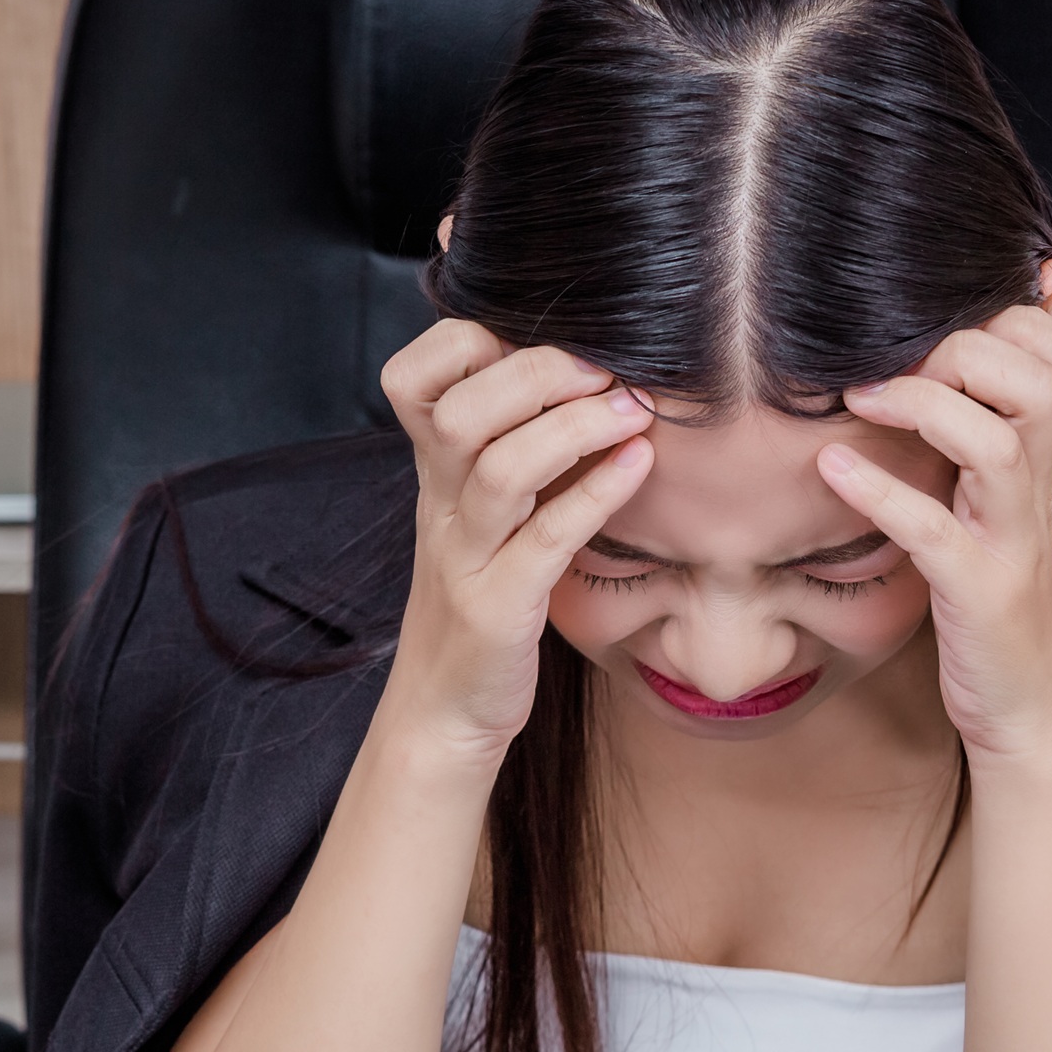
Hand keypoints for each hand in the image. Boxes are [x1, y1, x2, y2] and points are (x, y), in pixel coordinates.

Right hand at [377, 320, 654, 756]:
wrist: (443, 711)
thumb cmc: (482, 601)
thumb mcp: (481, 516)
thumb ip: (508, 449)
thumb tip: (579, 375)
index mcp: (433, 474)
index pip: (412, 376)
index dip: (467, 340)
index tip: (541, 340)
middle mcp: (440, 506)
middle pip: (460, 408)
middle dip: (538, 371)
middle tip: (606, 366)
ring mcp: (466, 558)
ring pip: (500, 466)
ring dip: (575, 425)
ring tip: (635, 409)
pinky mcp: (497, 608)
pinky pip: (546, 539)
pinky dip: (596, 492)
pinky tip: (640, 464)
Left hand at [815, 283, 1051, 760]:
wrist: (1026, 709)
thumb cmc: (993, 599)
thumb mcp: (995, 504)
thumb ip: (980, 432)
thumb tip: (947, 363)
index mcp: (1040, 461)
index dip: (1009, 323)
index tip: (933, 337)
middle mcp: (1035, 490)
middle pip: (1040, 381)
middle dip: (964, 351)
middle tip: (893, 368)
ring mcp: (1011, 542)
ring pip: (997, 443)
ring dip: (925, 406)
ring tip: (861, 402)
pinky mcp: (979, 594)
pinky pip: (935, 532)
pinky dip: (882, 493)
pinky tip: (832, 469)